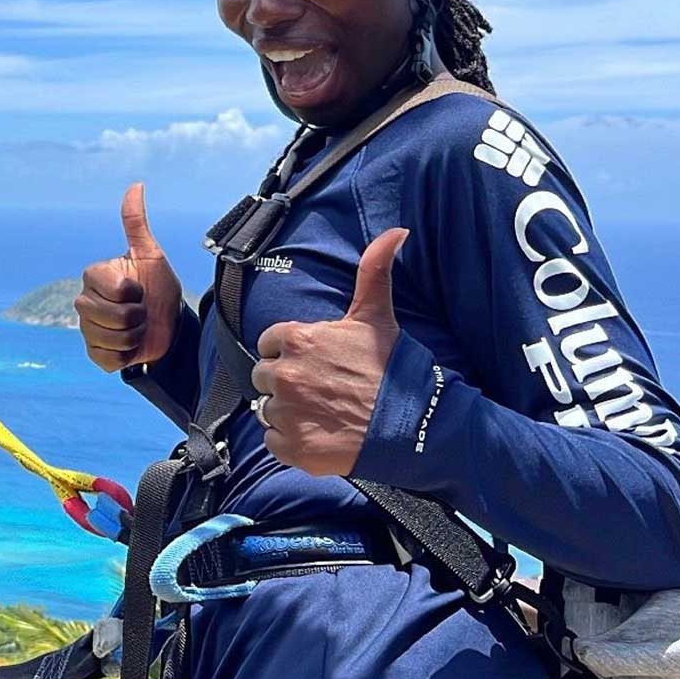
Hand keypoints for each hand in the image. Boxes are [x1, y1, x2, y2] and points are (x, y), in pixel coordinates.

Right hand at [74, 182, 183, 371]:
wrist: (168, 324)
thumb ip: (136, 224)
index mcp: (93, 276)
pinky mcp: (94, 355)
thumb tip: (136, 185)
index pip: (114, 289)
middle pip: (111, 316)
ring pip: (110, 339)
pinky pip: (108, 360)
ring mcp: (87, 329)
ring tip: (136, 327)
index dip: (133, 292)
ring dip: (133, 336)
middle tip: (140, 310)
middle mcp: (84, 302)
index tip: (139, 289)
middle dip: (135, 316)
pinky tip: (130, 347)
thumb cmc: (157, 286)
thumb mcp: (151, 255)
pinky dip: (126, 356)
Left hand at [250, 228, 407, 475]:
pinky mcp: (291, 447)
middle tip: (322, 390)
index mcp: (296, 339)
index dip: (291, 352)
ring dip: (289, 412)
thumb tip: (396, 231)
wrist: (414, 426)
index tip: (317, 363)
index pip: (270, 343)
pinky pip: (273, 441)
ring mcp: (286, 413)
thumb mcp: (376, 316)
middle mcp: (284, 374)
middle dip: (287, 382)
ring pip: (268, 409)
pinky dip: (290, 441)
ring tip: (324, 413)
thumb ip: (374, 270)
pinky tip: (320, 434)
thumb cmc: (393, 369)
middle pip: (265, 377)